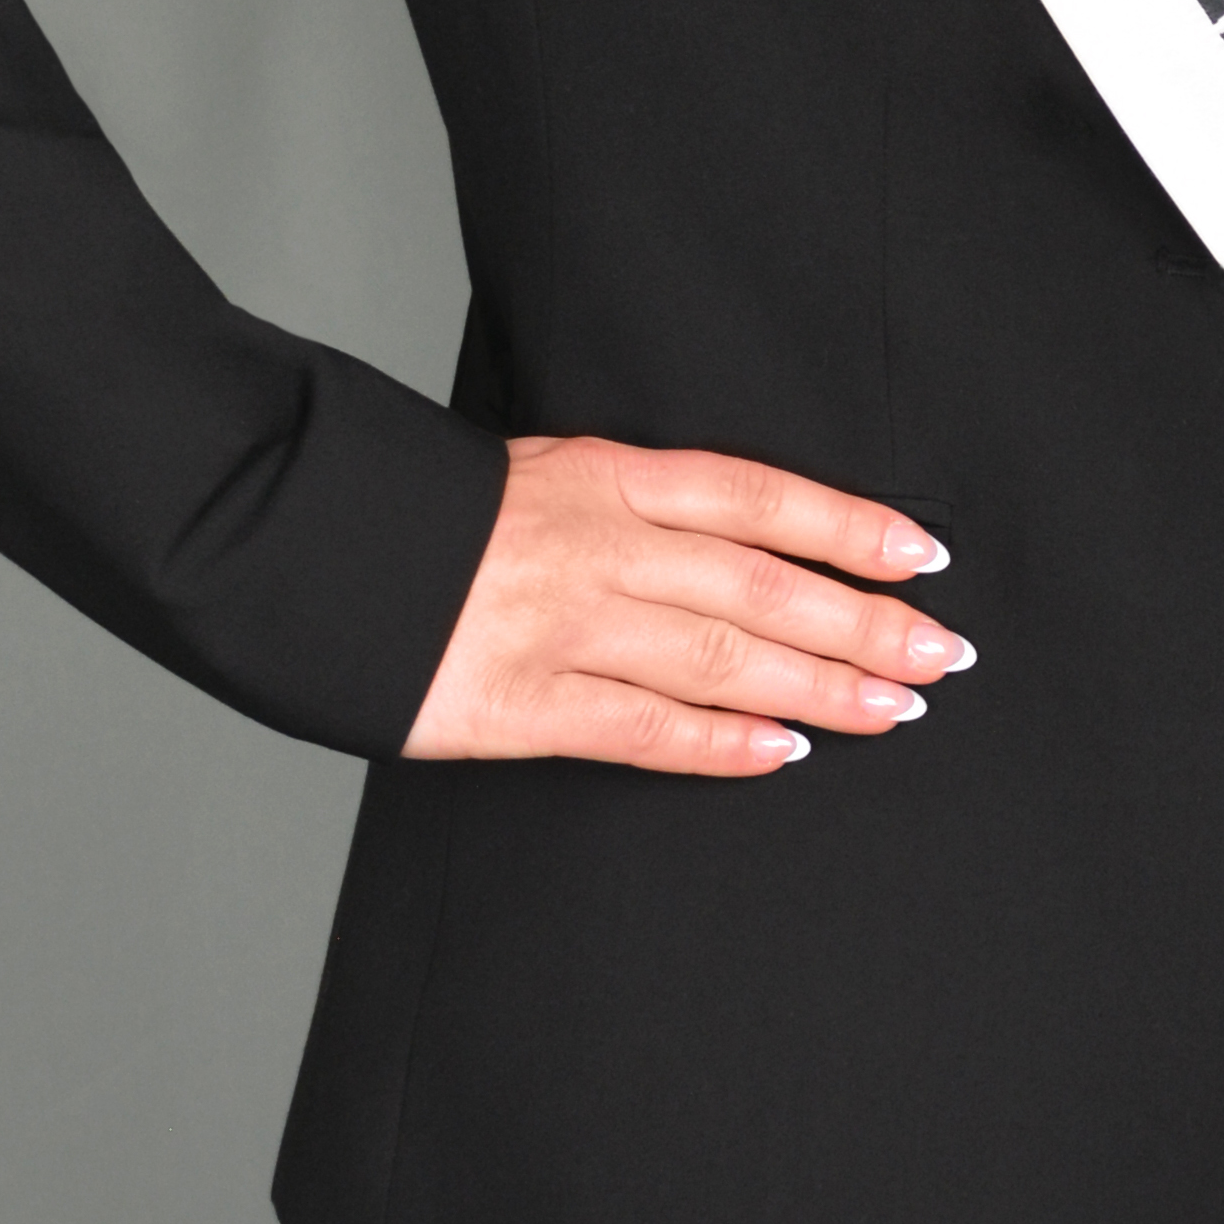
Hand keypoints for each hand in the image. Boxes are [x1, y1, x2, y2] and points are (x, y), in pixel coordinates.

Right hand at [402, 437, 972, 776]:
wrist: (280, 535)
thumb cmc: (407, 509)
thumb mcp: (526, 473)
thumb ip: (616, 503)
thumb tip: (715, 542)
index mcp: (602, 474)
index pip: (758, 497)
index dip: (848, 527)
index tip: (923, 554)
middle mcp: (597, 546)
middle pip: (765, 585)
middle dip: (866, 622)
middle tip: (943, 653)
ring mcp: (560, 626)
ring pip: (724, 657)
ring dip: (824, 685)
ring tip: (899, 707)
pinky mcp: (515, 703)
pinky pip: (643, 728)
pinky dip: (723, 742)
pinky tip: (788, 750)